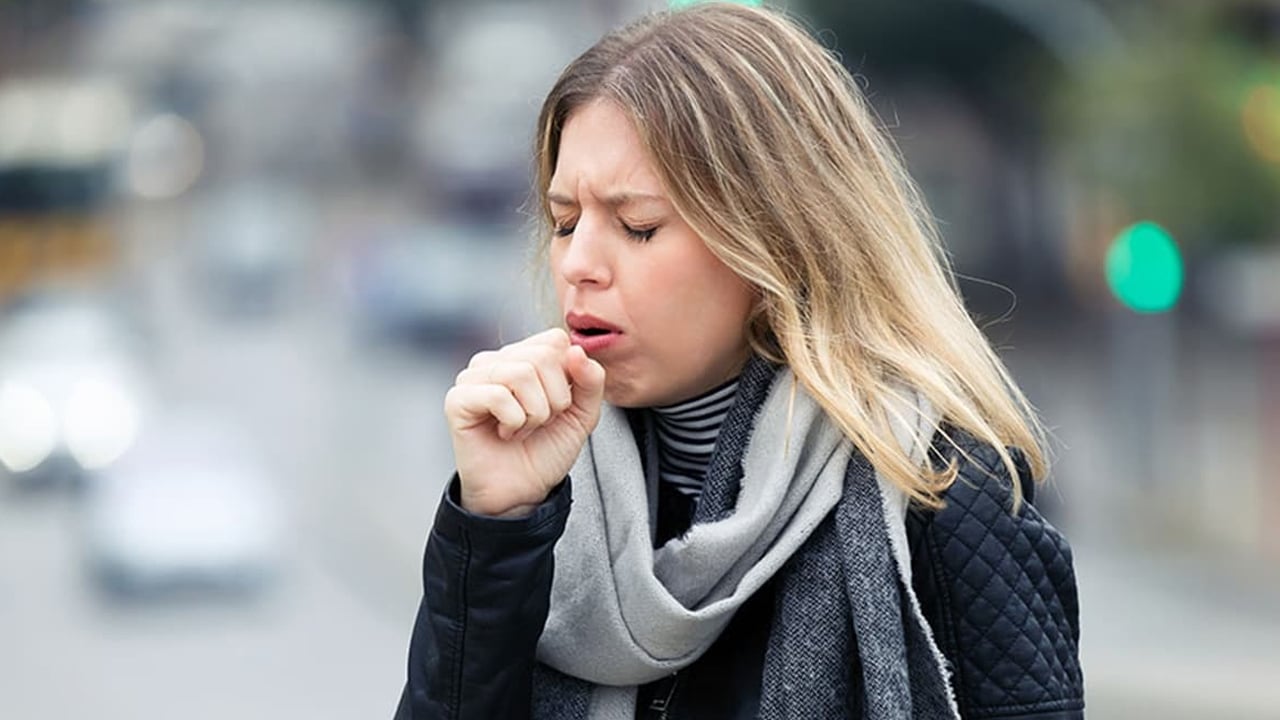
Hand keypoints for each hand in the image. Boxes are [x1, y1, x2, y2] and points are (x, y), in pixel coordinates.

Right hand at [443, 328, 605, 516]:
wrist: (522, 491)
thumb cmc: (546, 450)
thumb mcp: (582, 414)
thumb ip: (591, 380)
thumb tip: (576, 351)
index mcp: (524, 356)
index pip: (555, 340)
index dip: (569, 375)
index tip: (559, 405)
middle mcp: (496, 360)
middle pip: (542, 356)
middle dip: (555, 399)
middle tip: (541, 421)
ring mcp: (473, 377)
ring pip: (521, 374)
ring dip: (534, 413)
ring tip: (522, 428)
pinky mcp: (458, 399)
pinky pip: (498, 395)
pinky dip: (514, 421)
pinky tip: (506, 433)